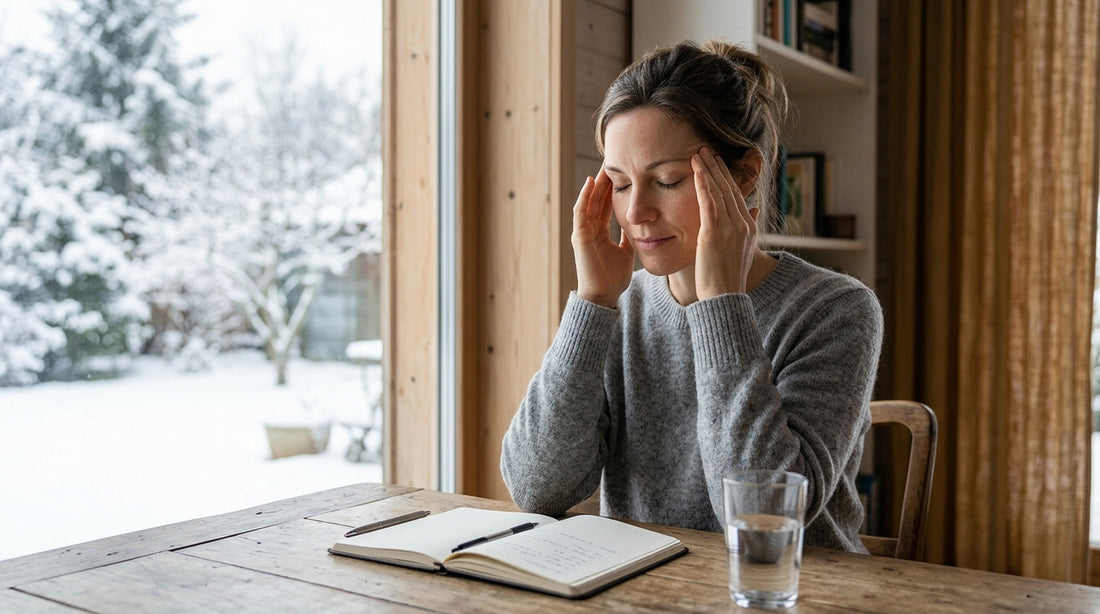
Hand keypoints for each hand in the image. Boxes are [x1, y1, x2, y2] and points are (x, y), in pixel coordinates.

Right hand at [571, 168, 634, 307]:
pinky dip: (585, 196)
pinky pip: (581, 212)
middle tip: (612, 161)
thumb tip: (636, 226)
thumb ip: (628, 238)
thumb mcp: (626, 252)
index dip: (613, 188)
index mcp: (600, 232)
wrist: (604, 295)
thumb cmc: (614, 278)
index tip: (622, 172)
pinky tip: (591, 182)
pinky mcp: (579, 236)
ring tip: (602, 166)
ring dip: (595, 184)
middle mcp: (589, 229)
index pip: (605, 204)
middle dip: (604, 181)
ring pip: (588, 201)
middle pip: (596, 199)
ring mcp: (583, 231)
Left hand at [692, 147, 756, 298]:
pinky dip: (703, 183)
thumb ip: (747, 228)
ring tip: (698, 153)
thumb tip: (755, 208)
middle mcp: (743, 224)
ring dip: (708, 169)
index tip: (717, 163)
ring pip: (719, 191)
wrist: (724, 296)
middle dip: (718, 167)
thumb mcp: (742, 251)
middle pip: (730, 188)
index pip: (737, 196)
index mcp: (749, 228)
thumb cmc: (728, 278)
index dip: (726, 177)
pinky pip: (709, 201)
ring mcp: (730, 227)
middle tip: (706, 150)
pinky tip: (696, 169)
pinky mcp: (715, 232)